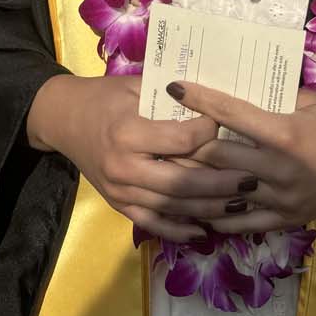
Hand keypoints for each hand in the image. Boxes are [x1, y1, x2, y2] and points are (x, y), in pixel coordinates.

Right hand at [26, 73, 260, 242]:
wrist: (62, 119)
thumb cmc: (104, 96)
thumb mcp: (136, 86)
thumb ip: (171, 96)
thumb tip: (216, 98)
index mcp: (129, 133)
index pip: (182, 140)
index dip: (211, 134)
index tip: (233, 127)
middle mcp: (124, 167)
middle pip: (183, 183)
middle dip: (221, 183)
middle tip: (253, 179)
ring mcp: (120, 191)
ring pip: (173, 208)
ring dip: (209, 209)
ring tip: (241, 204)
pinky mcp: (117, 205)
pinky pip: (152, 223)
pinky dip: (179, 229)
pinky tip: (205, 229)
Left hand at [170, 82, 315, 235]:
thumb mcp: (313, 100)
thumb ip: (275, 96)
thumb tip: (237, 84)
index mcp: (285, 133)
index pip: (231, 113)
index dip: (199, 98)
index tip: (175, 86)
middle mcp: (279, 168)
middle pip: (217, 157)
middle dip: (186, 143)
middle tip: (160, 131)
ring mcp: (281, 199)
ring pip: (223, 192)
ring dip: (194, 181)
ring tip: (167, 169)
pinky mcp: (286, 219)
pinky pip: (242, 223)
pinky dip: (217, 215)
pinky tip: (194, 207)